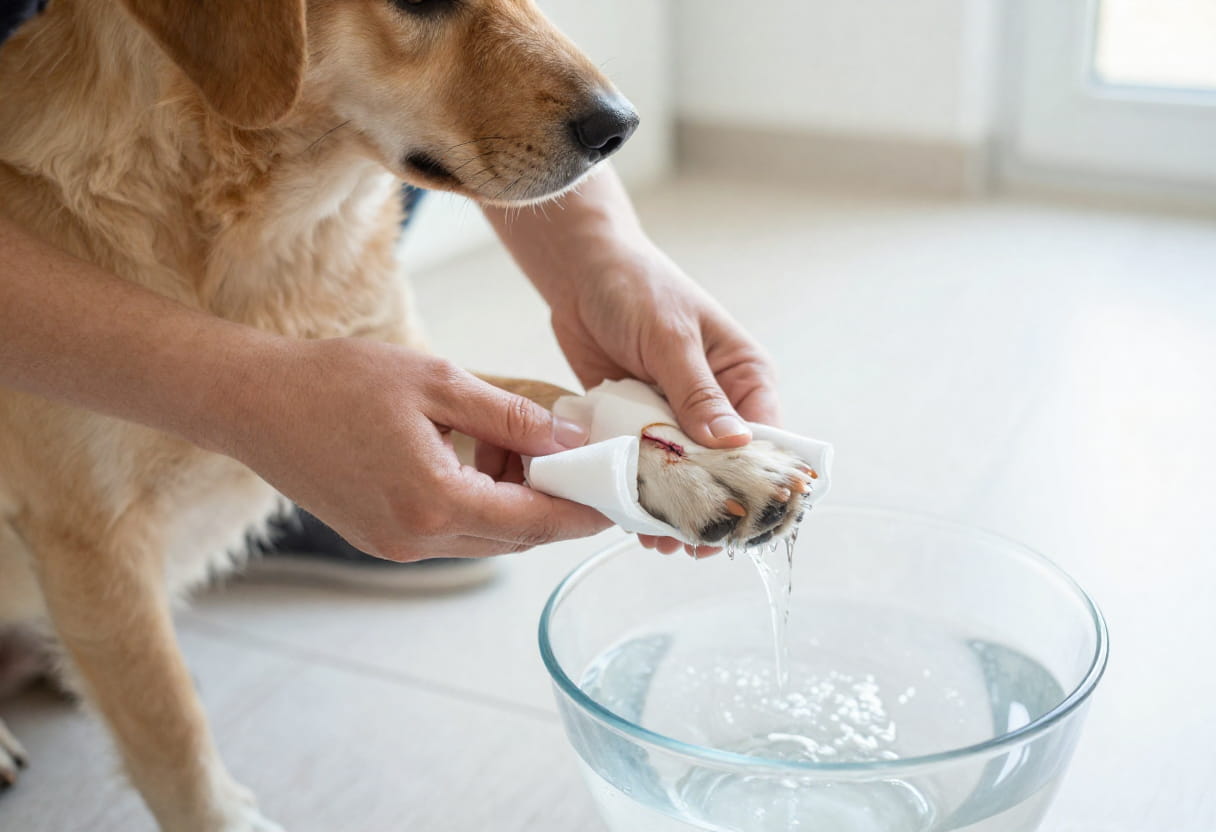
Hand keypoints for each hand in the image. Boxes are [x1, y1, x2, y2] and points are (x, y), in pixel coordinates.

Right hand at [214, 338, 610, 560]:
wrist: (252, 401)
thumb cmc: (338, 381)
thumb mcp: (438, 383)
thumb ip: (510, 416)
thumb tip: (567, 441)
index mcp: (436, 501)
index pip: (534, 522)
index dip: (580, 512)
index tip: (614, 499)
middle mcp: (417, 539)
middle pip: (514, 538)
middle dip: (553, 508)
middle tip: (579, 467)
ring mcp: (394, 546)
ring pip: (483, 538)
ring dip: (514, 506)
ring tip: (523, 451)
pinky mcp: (378, 540)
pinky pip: (450, 533)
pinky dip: (478, 506)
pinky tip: (478, 461)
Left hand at [484, 167, 780, 556]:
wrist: (579, 272)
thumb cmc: (637, 288)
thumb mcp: (672, 339)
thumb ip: (697, 394)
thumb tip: (733, 445)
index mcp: (744, 377)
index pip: (765, 441)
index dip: (755, 485)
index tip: (738, 523)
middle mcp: (716, 402)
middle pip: (724, 469)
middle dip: (710, 506)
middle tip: (692, 544)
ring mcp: (675, 416)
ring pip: (682, 474)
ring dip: (672, 507)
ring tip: (657, 540)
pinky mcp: (637, 423)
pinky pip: (644, 466)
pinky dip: (639, 490)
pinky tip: (630, 517)